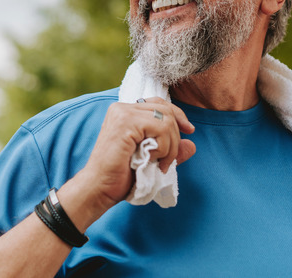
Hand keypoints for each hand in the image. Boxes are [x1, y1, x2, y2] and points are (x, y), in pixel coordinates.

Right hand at [82, 97, 196, 209]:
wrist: (99, 189)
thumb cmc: (120, 177)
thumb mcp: (152, 161)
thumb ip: (171, 151)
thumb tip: (192, 145)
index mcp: (125, 112)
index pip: (159, 103)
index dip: (177, 115)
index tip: (188, 131)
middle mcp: (122, 108)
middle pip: (166, 109)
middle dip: (175, 136)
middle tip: (167, 161)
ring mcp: (122, 113)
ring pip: (166, 118)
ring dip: (170, 145)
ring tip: (160, 163)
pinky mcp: (125, 123)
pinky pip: (160, 128)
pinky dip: (163, 147)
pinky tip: (152, 159)